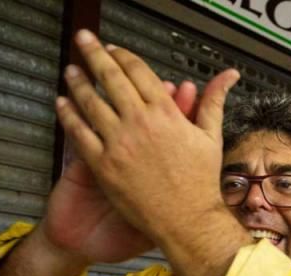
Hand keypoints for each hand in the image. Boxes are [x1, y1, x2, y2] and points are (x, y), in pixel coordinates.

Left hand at [55, 30, 240, 245]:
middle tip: (83, 40)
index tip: (113, 49)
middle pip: (111, 77)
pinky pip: (80, 134)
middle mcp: (140, 122)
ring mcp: (119, 143)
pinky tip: (61, 103)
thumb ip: (212, 101)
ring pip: (91, 102)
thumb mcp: (210, 137)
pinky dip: (68, 115)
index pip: (138, 72)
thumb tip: (229, 74)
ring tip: (70, 70)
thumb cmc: (200, 183)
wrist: (186, 221)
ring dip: (78, 81)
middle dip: (95, 54)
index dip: (123, 56)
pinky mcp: (103, 165)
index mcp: (166, 112)